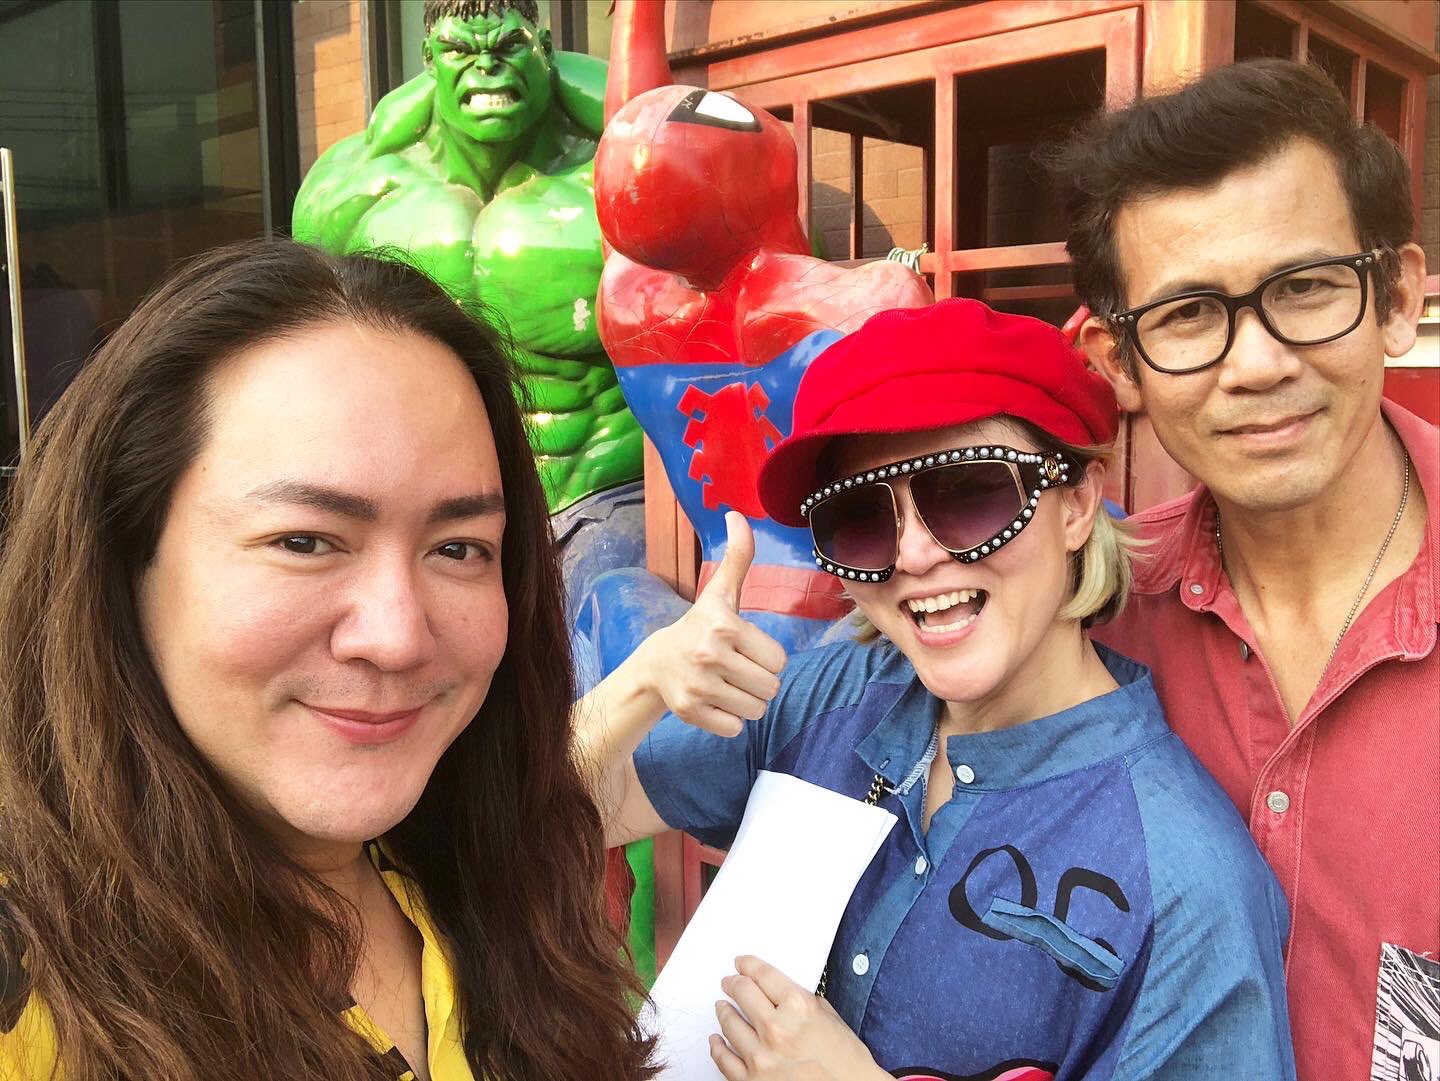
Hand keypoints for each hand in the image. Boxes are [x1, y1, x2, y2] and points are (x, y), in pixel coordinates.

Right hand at [642, 512, 787, 736]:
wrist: (655, 664)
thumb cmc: (698, 627)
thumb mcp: (720, 593)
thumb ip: (737, 557)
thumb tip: (737, 514)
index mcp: (723, 625)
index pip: (779, 659)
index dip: (766, 657)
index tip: (744, 649)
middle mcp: (709, 655)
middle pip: (770, 687)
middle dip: (758, 682)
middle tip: (736, 670)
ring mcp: (698, 686)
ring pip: (756, 710)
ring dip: (747, 702)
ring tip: (726, 685)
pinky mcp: (690, 712)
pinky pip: (735, 728)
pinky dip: (729, 720)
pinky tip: (714, 702)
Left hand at [709, 955, 885, 1080]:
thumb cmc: (847, 1063)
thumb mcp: (830, 1018)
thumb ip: (802, 1002)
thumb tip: (778, 993)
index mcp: (798, 1007)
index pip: (763, 975)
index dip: (749, 965)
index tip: (742, 963)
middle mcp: (777, 1029)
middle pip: (743, 993)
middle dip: (734, 983)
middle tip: (730, 982)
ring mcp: (762, 1057)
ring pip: (730, 1024)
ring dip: (724, 1011)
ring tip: (722, 1007)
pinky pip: (724, 1059)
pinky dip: (717, 1047)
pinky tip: (716, 1040)